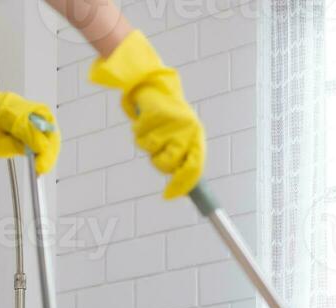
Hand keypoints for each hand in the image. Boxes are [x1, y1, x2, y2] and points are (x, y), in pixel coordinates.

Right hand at [89, 30, 204, 198]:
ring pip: (152, 150)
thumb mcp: (181, 134)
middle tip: (156, 150)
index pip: (194, 167)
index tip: (171, 195)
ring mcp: (171, 123)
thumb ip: (182, 155)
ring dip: (147, 143)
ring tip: (151, 129)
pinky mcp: (156, 115)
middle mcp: (187, 130)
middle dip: (159, 161)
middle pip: (169, 164)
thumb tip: (179, 183)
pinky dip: (139, 130)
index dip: (183, 184)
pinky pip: (141, 137)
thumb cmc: (167, 115)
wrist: (154, 84)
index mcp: (196, 136)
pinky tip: (145, 120)